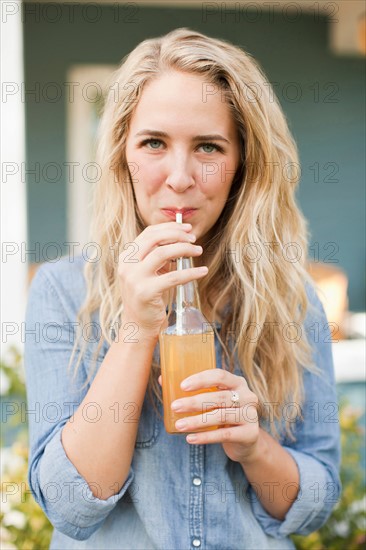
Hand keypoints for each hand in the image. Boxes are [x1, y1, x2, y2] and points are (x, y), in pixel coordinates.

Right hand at [118, 222, 207, 338]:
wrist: (138, 327)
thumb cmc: (147, 298)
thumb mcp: (148, 273)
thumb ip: (158, 257)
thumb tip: (181, 241)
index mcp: (126, 257)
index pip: (148, 233)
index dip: (169, 227)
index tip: (187, 228)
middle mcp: (127, 265)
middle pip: (154, 239)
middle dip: (177, 235)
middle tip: (194, 239)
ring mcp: (134, 278)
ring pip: (163, 253)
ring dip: (184, 249)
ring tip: (198, 251)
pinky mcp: (146, 292)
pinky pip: (173, 277)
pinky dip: (190, 272)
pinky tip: (202, 271)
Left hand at [158, 370, 260, 463]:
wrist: (246, 441)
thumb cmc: (223, 414)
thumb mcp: (212, 399)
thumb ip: (192, 389)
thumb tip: (162, 379)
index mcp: (237, 382)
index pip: (220, 375)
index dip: (201, 379)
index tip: (182, 386)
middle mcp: (247, 396)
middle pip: (219, 397)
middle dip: (194, 402)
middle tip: (175, 406)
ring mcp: (251, 415)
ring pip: (221, 416)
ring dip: (197, 421)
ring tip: (179, 425)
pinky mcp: (250, 434)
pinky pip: (225, 435)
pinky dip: (206, 437)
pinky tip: (190, 438)